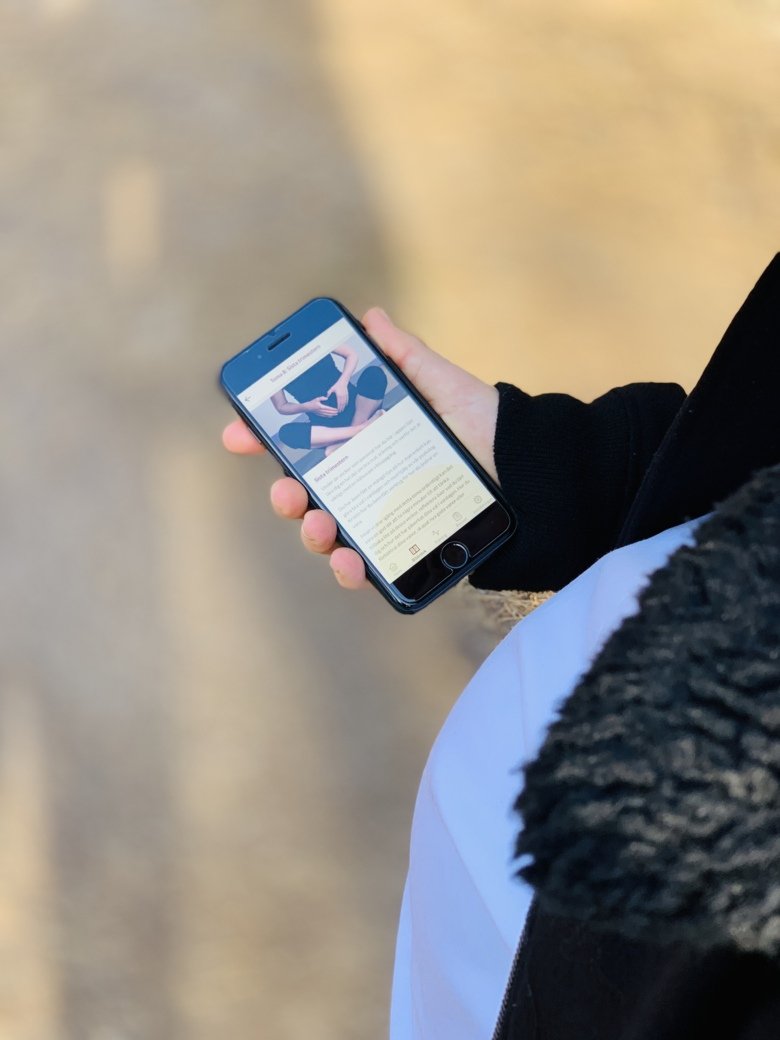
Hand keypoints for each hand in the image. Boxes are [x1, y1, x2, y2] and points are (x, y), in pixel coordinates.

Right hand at [222, 307, 499, 590]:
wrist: (531, 470)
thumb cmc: (484, 426)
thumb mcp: (442, 384)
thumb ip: (404, 356)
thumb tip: (371, 317)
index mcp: (362, 441)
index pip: (303, 440)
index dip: (264, 436)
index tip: (239, 432)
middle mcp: (363, 483)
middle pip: (304, 492)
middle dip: (284, 491)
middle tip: (287, 486)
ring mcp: (379, 519)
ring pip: (326, 532)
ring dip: (309, 532)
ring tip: (319, 524)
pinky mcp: (402, 552)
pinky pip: (367, 566)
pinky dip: (350, 568)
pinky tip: (351, 561)